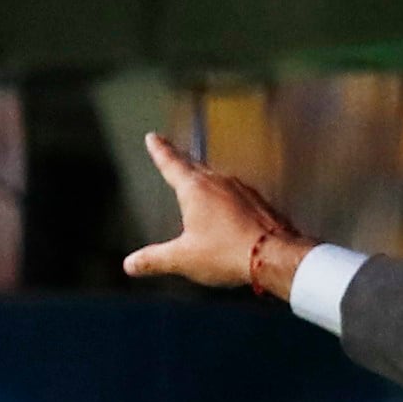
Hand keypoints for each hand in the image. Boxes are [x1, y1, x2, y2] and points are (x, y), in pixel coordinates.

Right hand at [122, 133, 314, 299]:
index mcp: (194, 189)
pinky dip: (225, 194)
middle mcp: (218, 181)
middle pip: (194, 165)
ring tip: (197, 179)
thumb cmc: (225, 254)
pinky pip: (235, 192)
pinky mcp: (257, 201)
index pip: (171, 164)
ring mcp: (241, 189)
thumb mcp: (183, 259)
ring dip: (204, 176)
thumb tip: (129, 265)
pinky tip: (227, 205)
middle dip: (180, 160)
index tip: (152, 137)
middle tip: (171, 152)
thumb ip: (154, 260)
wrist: (273, 256)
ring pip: (216, 177)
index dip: (160, 151)